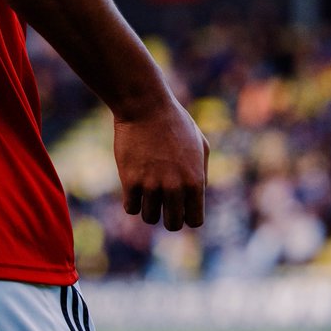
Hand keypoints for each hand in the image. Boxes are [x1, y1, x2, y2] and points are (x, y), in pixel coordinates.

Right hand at [113, 100, 208, 230]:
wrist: (145, 106)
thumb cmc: (174, 121)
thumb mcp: (199, 144)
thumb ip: (201, 173)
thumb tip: (196, 195)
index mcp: (195, 181)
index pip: (194, 220)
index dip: (186, 215)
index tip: (179, 205)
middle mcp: (175, 187)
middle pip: (172, 224)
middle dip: (167, 216)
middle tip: (161, 202)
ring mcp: (151, 185)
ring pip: (149, 217)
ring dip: (148, 208)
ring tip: (146, 191)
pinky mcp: (130, 181)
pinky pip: (131, 208)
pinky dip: (131, 202)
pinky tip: (132, 188)